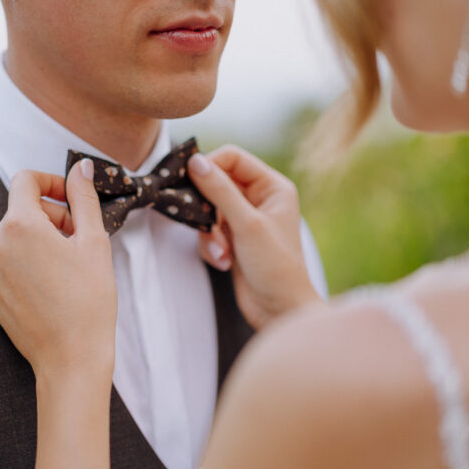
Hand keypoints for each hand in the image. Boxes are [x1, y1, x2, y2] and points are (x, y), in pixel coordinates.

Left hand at [0, 160, 116, 383]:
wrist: (71, 359)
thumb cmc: (89, 301)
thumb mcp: (94, 242)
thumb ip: (83, 198)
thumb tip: (81, 167)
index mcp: (19, 225)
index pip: (25, 180)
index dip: (51, 183)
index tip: (71, 199)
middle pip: (21, 211)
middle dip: (52, 217)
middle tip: (80, 240)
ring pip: (13, 239)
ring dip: (39, 242)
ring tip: (67, 267)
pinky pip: (5, 265)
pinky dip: (26, 266)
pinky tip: (51, 287)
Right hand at [188, 145, 322, 329]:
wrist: (279, 310)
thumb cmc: (275, 267)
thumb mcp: (247, 225)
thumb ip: (220, 190)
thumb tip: (195, 161)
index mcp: (272, 187)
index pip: (233, 158)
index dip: (210, 165)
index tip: (189, 179)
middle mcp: (259, 199)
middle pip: (217, 183)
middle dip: (208, 206)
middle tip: (203, 222)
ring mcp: (245, 219)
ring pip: (209, 209)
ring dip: (209, 233)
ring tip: (222, 251)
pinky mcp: (233, 239)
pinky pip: (210, 231)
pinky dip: (212, 246)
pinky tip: (225, 262)